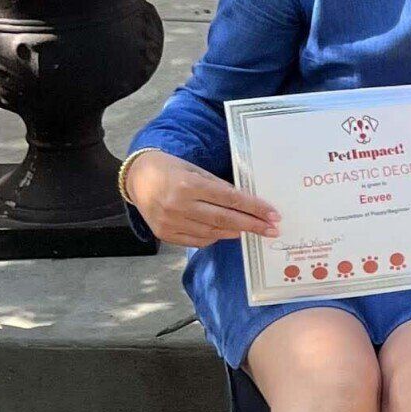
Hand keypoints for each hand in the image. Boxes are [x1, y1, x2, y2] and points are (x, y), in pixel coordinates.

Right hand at [123, 149, 277, 248]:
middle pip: (225, 219)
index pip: (230, 199)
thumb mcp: (197, 171)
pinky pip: (197, 241)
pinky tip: (225, 233)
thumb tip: (246, 204)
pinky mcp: (165, 234)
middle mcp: (180, 206)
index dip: (254, 209)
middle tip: (272, 230)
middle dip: (252, 225)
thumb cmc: (172, 170)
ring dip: (235, 232)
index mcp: (190, 186)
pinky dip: (214, 238)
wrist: (137, 178)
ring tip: (250, 229)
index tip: (273, 215)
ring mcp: (171, 223)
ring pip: (212, 233)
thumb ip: (220, 187)